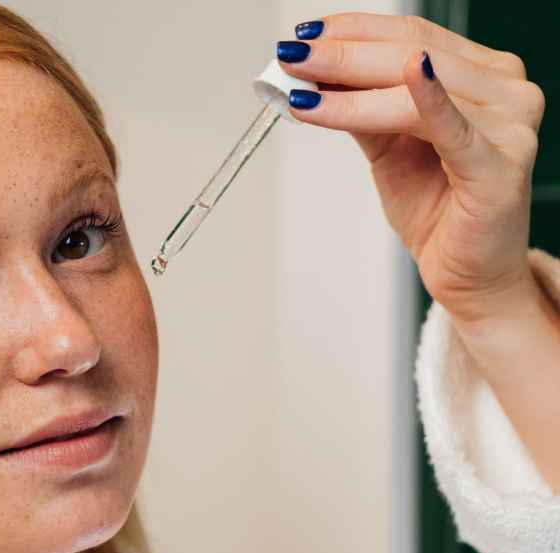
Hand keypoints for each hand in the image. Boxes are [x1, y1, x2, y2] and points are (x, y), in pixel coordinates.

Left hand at [277, 13, 545, 324]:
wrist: (467, 272)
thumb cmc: (437, 208)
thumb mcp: (387, 147)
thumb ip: (359, 108)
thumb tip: (312, 76)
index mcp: (482, 74)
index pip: (412, 34)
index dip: (354, 30)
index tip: (305, 35)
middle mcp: (505, 89)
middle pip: (410, 53)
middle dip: (341, 56)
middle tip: (293, 57)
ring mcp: (510, 124)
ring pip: (414, 91)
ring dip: (349, 89)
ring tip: (302, 89)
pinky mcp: (500, 165)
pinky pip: (454, 127)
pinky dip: (426, 99)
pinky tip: (408, 75)